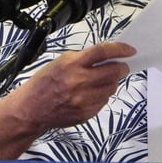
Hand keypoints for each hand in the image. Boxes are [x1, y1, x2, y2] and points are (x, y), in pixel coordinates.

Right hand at [14, 41, 135, 130]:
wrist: (31, 109)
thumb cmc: (44, 84)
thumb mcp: (60, 62)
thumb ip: (84, 59)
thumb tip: (107, 56)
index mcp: (71, 64)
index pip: (103, 52)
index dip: (120, 49)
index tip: (130, 50)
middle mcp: (79, 81)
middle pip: (114, 71)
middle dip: (122, 67)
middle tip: (122, 66)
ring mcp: (84, 99)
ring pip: (112, 87)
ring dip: (112, 82)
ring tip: (101, 80)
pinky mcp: (86, 112)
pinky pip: (104, 101)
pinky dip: (102, 95)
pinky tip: (91, 93)